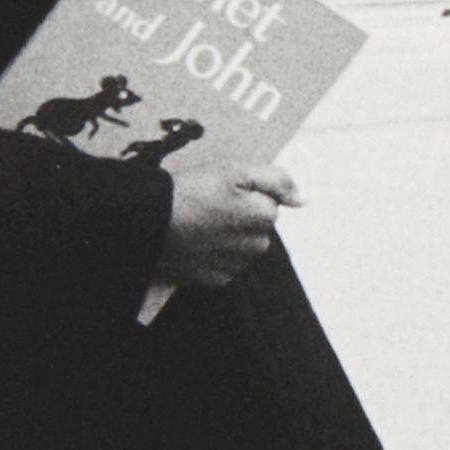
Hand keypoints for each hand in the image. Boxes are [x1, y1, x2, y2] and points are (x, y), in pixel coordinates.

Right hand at [153, 161, 295, 291]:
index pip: (268, 202)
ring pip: (240, 246)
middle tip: (208, 206)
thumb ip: (276, 180)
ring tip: (198, 223)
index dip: (246, 193)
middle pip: (256, 226)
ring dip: (226, 236)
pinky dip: (212, 254)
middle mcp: (257, 246)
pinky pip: (223, 264)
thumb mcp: (235, 171)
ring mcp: (236, 265)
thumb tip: (303, 200)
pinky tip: (194, 242)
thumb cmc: (190, 192)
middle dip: (239, 216)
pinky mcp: (214, 279)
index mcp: (265, 218)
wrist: (147, 222)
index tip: (222, 191)